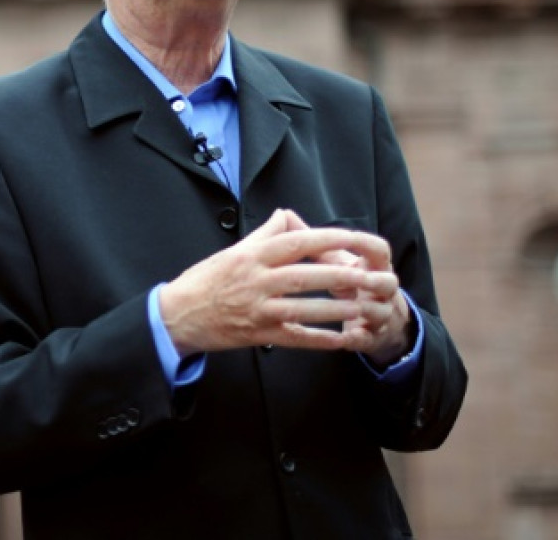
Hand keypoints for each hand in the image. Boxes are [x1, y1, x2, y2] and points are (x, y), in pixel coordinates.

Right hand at [158, 209, 407, 356]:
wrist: (178, 315)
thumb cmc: (207, 279)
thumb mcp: (234, 249)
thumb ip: (265, 234)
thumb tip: (290, 218)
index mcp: (253, 254)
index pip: (299, 241)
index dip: (333, 239)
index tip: (360, 240)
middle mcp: (257, 279)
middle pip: (310, 275)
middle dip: (348, 277)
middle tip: (379, 278)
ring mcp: (259, 309)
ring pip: (307, 308)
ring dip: (341, 309)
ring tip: (370, 308)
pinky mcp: (259, 334)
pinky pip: (296, 337)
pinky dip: (322, 339)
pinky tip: (345, 340)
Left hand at [318, 239, 414, 366]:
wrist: (378, 322)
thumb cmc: (353, 283)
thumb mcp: (339, 263)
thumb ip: (318, 244)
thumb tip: (287, 218)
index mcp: (374, 266)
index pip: (379, 250)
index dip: (367, 243)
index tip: (350, 238)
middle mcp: (383, 289)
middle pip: (389, 282)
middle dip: (374, 280)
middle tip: (357, 279)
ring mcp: (380, 315)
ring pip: (380, 311)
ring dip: (364, 309)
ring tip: (349, 307)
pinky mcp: (372, 338)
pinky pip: (368, 339)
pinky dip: (357, 338)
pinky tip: (343, 337)